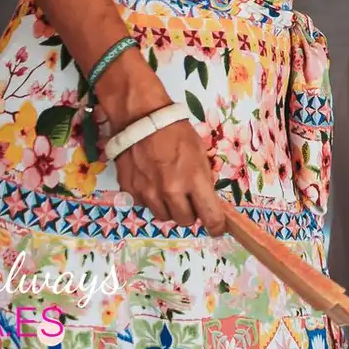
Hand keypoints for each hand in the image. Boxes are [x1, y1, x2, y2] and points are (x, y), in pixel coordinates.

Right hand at [113, 113, 227, 234]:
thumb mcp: (200, 152)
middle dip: (190, 213)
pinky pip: (145, 205)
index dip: (216, 226)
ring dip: (169, 208)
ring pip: (163, 216)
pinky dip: (151, 198)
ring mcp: (149, 193)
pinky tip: (152, 181)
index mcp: (194, 180)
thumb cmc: (176, 132)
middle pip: (184, 221)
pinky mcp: (131, 191)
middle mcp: (171, 191)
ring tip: (169, 188)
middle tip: (189, 199)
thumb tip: (205, 196)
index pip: (210, 216)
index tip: (217, 228)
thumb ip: (202, 178)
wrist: (141, 119)